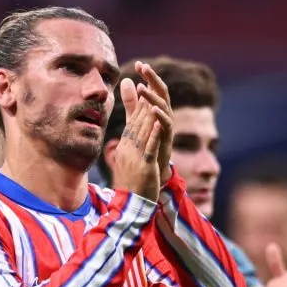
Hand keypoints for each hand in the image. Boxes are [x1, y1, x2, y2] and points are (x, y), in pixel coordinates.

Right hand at [111, 78, 163, 201]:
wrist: (131, 205)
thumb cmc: (132, 182)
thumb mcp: (129, 159)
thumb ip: (130, 146)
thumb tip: (127, 133)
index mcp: (125, 146)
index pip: (132, 120)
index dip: (138, 101)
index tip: (143, 84)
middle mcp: (128, 148)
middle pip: (137, 121)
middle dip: (142, 100)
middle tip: (147, 81)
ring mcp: (135, 157)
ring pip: (144, 131)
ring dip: (149, 112)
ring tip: (154, 94)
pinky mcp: (144, 166)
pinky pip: (150, 147)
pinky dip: (155, 133)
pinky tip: (161, 121)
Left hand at [134, 61, 174, 182]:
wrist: (152, 167)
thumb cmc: (146, 141)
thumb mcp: (136, 118)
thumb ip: (131, 102)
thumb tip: (126, 81)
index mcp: (157, 108)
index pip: (153, 87)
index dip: (148, 76)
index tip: (139, 64)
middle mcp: (165, 114)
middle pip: (161, 92)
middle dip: (153, 79)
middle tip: (144, 67)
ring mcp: (167, 125)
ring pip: (163, 106)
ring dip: (153, 96)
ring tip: (143, 87)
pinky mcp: (168, 138)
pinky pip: (166, 124)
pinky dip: (161, 116)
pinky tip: (153, 108)